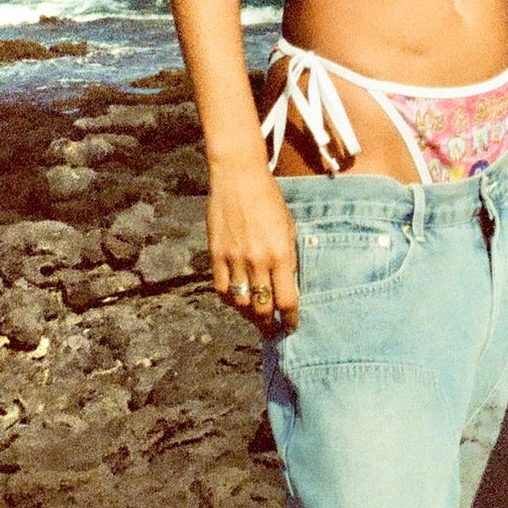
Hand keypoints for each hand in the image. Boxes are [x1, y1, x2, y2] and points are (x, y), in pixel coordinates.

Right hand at [207, 162, 299, 332]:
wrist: (239, 177)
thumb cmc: (270, 200)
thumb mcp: (289, 227)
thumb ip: (288, 258)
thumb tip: (288, 286)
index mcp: (280, 254)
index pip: (287, 300)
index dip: (290, 319)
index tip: (292, 326)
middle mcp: (257, 261)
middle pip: (262, 308)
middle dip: (269, 324)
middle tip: (273, 330)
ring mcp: (233, 259)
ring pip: (241, 303)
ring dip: (249, 315)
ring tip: (256, 318)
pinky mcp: (215, 254)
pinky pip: (221, 289)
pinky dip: (230, 300)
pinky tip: (237, 301)